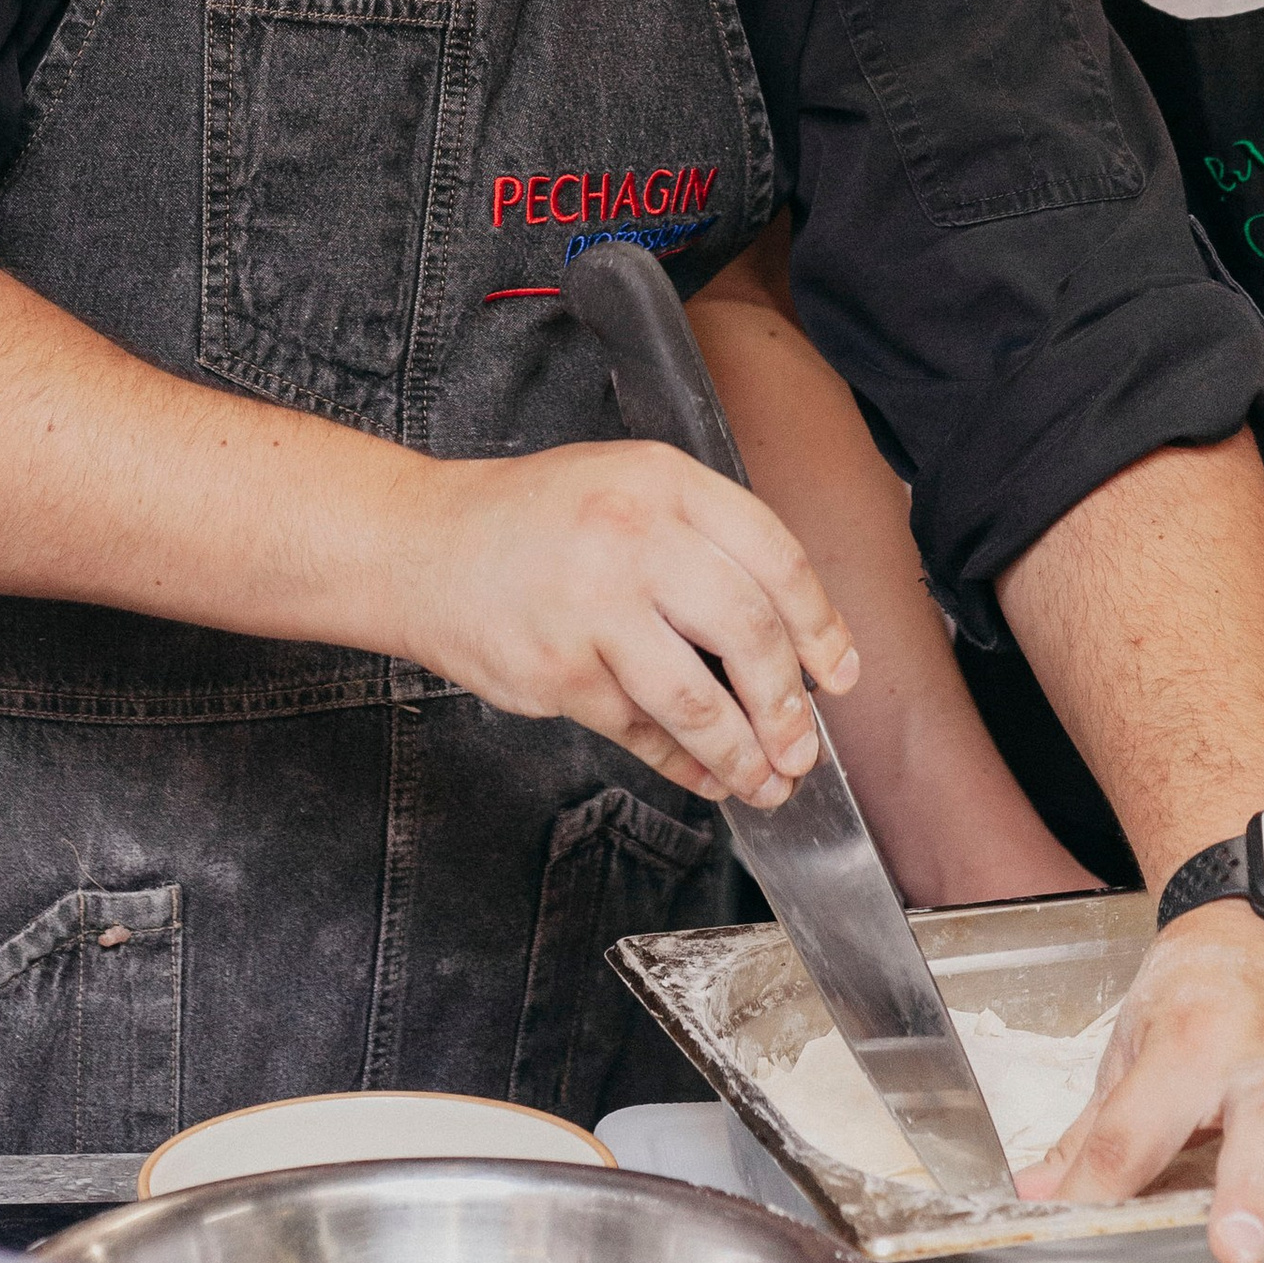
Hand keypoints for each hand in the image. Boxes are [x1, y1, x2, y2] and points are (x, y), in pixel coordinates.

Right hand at [389, 440, 859, 806]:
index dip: (820, 623)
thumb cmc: (534, 520)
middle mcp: (633, 536)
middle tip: (805, 747)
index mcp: (664, 481)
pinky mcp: (559, 671)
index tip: (840, 673)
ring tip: (767, 781)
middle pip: (749, 631)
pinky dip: (683, 763)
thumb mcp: (628, 488)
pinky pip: (642, 730)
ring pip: (698, 698)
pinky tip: (706, 777)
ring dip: (744, 753)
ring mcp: (593, 605)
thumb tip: (789, 635)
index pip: (775, 554)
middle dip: (788, 705)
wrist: (423, 545)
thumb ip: (704, 541)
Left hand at [1018, 911, 1263, 1262]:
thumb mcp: (1133, 1042)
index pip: (1138, 1125)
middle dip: (1250, 1184)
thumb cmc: (1195, 990)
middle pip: (1258, 1119)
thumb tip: (1041, 1196)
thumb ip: (1097, 1131)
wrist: (1263, 908)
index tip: (1082, 1225)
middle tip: (1240, 1246)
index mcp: (1189, 1042)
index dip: (1104, 1182)